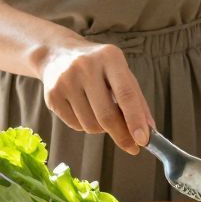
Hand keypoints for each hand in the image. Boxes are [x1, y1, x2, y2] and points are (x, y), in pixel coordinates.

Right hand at [38, 39, 154, 155]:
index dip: (135, 120)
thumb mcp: (121, 74)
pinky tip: (84, 110)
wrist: (58, 54)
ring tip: (100, 113)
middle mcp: (85, 66)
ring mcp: (65, 80)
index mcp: (109, 57)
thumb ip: (137, 100)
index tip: (143, 141)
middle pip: (106, 115)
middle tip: (132, 147)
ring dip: (101, 129)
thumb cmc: (98, 67)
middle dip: (121, 136)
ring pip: (90, 125)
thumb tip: (149, 132)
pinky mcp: (52, 95)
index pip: (126, 94)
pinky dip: (85, 126)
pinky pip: (75, 126)